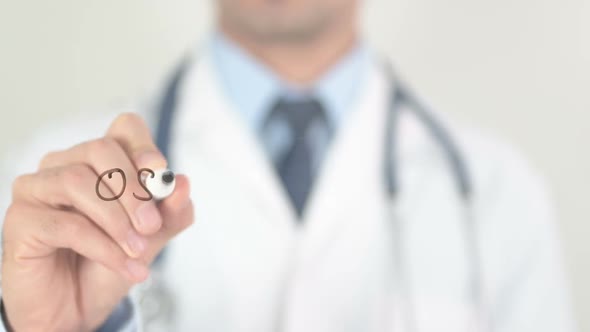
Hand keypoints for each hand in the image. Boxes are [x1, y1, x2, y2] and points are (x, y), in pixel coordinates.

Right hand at [1, 113, 193, 331]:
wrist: (77, 307)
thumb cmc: (108, 263)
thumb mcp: (151, 237)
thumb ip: (170, 212)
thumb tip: (183, 182)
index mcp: (99, 161)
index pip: (123, 128)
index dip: (144, 146)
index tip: (160, 176)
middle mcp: (65, 165)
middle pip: (101, 149)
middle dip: (133, 189)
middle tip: (151, 225)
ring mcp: (37, 189)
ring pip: (78, 181)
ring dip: (117, 220)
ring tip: (138, 250)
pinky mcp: (21, 220)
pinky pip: (66, 223)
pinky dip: (103, 247)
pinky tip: (125, 266)